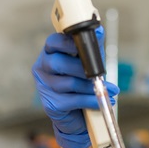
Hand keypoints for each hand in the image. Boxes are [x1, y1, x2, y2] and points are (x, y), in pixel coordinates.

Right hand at [32, 26, 118, 147]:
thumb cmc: (82, 84)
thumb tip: (99, 30)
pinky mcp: (51, 105)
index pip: (54, 42)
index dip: (68, 42)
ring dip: (90, 87)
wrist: (79, 116)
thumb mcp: (89, 64)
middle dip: (83, 68)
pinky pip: (73, 100)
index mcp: (50, 53)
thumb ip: (92, 48)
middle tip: (100, 73)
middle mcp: (42, 68)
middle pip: (59, 63)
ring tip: (106, 90)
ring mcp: (44, 87)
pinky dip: (90, 100)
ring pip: (68, 83)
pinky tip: (101, 100)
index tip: (83, 45)